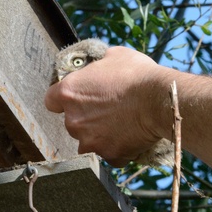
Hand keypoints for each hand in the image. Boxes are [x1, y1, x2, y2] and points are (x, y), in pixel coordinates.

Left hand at [44, 46, 172, 165]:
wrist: (160, 100)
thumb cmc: (136, 74)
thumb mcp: (114, 55)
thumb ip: (98, 64)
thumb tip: (100, 63)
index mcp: (68, 93)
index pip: (51, 100)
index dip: (64, 100)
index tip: (77, 98)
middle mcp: (73, 120)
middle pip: (72, 123)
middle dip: (87, 118)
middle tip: (109, 109)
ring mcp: (89, 141)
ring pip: (89, 142)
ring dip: (100, 136)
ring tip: (121, 125)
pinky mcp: (108, 155)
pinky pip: (109, 154)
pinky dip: (118, 148)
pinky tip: (131, 137)